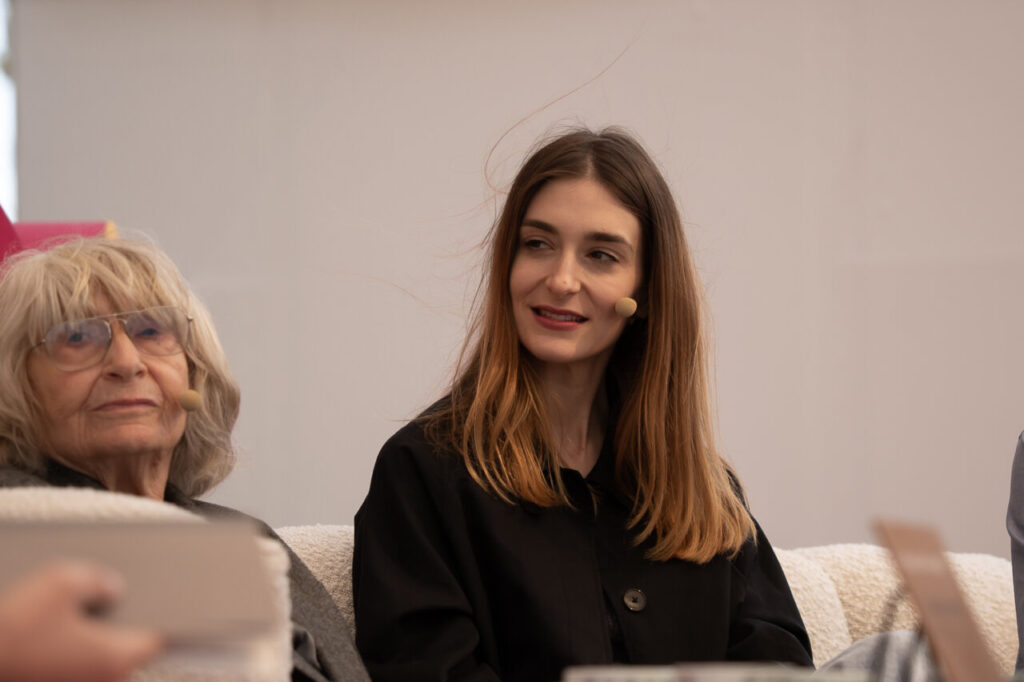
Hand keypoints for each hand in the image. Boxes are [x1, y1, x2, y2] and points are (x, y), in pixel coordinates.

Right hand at [0, 561, 163, 681]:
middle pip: (127, 648)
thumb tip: (111, 586)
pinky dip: (71, 652)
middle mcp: (101, 681)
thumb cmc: (14, 629)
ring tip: (69, 614)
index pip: (156, 639)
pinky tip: (52, 632)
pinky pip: (75, 667)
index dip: (153, 618)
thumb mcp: (61, 581)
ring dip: (91, 639)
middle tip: (104, 600)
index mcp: (115, 657)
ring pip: (98, 660)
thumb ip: (98, 579)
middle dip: (119, 624)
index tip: (153, 604)